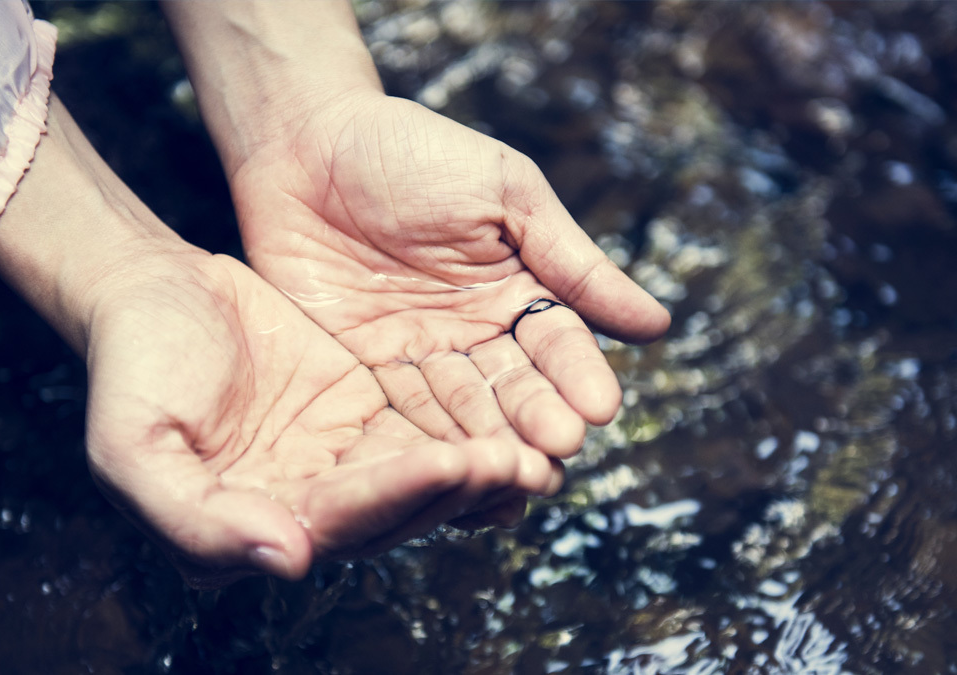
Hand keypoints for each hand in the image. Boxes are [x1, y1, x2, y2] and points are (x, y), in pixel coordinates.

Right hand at [0, 96, 560, 587]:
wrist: (152, 290)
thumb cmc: (132, 367)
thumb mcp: (131, 448)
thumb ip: (195, 520)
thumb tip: (289, 560)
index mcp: (248, 528)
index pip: (335, 524)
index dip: (394, 496)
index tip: (449, 462)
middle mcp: (300, 507)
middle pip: (391, 511)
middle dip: (454, 489)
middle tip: (516, 463)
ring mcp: (335, 460)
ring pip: (417, 476)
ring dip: (474, 468)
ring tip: (533, 449)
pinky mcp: (362, 412)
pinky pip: (421, 425)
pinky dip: (464, 426)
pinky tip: (511, 418)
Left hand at [232, 93, 670, 456]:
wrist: (308, 142)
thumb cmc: (414, 152)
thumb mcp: (505, 193)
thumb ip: (572, 261)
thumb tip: (657, 325)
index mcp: (516, 292)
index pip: (556, 343)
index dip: (576, 375)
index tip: (599, 408)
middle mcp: (473, 337)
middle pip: (513, 390)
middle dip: (535, 420)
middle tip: (557, 451)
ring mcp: (417, 359)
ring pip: (460, 415)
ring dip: (486, 447)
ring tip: (512, 479)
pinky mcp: (359, 374)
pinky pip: (395, 418)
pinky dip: (422, 450)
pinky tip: (447, 480)